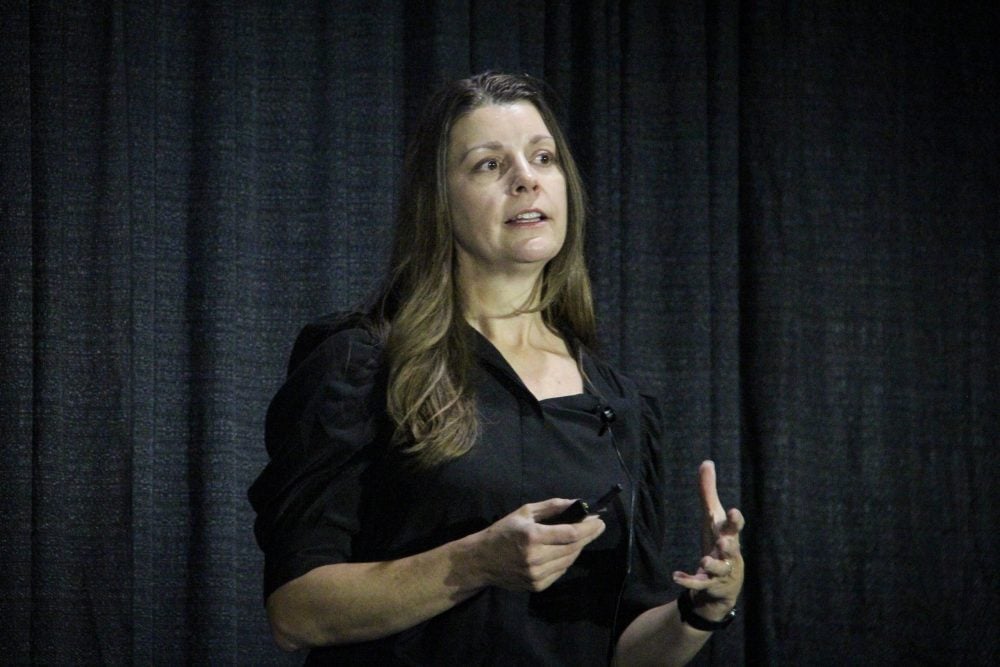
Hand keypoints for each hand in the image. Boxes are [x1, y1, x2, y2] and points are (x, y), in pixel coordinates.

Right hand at [472, 498, 605, 592]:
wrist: (482, 560)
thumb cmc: (503, 531)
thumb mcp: (525, 512)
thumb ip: (552, 507)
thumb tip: (577, 503)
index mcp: (532, 536)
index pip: (570, 534)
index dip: (588, 528)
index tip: (600, 520)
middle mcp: (536, 558)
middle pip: (573, 548)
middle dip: (587, 536)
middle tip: (597, 527)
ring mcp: (537, 575)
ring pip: (569, 561)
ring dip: (578, 548)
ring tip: (581, 537)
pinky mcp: (537, 586)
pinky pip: (560, 571)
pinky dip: (566, 560)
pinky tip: (564, 551)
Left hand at [672, 460, 744, 620]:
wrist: (723, 585)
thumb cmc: (719, 543)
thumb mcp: (713, 518)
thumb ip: (708, 491)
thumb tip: (706, 462)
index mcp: (729, 536)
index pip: (736, 528)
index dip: (736, 521)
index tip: (735, 512)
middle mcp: (728, 554)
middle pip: (731, 549)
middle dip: (728, 545)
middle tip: (723, 541)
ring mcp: (719, 571)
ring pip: (717, 569)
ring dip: (710, 564)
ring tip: (703, 560)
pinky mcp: (708, 584)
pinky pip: (698, 584)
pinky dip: (688, 581)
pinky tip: (675, 576)